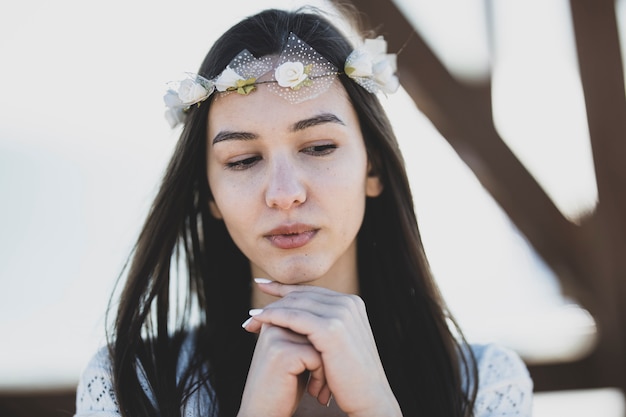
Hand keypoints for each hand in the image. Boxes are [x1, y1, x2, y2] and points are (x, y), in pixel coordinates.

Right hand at [237, 322, 327, 416]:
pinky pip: (317, 356)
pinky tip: (313, 391)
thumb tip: (334, 321)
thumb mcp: (296, 356)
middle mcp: (273, 324)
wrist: (263, 416)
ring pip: (321, 342)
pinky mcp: (281, 352)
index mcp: (275, 320)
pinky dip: (321, 376)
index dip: (324, 345)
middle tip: (323, 382)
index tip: (320, 369)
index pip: (314, 322)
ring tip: (319, 388)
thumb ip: (308, 334)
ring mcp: (275, 337)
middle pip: (318, 330)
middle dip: (326, 355)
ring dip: (326, 367)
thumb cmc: (285, 388)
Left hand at [242, 280, 402, 416]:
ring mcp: (342, 313)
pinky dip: (273, 317)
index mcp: (352, 303)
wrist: (369, 398)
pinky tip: (259, 321)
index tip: (263, 287)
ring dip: (270, 310)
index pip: (312, 292)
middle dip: (274, 301)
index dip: (285, 290)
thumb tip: (303, 316)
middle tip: (251, 313)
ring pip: (296, 305)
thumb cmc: (350, 377)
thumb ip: (327, 324)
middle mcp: (349, 303)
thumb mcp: (340, 343)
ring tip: (251, 319)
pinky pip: (294, 318)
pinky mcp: (331, 328)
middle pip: (302, 296)